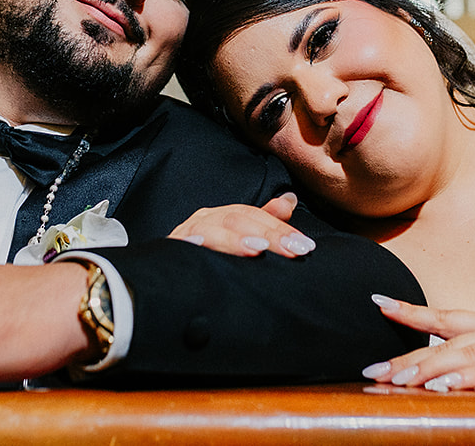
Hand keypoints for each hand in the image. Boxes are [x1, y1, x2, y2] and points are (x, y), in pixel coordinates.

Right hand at [168, 192, 315, 257]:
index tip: (305, 246)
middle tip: (293, 250)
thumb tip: (290, 199)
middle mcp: (205, 220)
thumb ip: (264, 220)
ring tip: (258, 249)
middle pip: (238, 219)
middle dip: (268, 234)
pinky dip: (193, 246)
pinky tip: (203, 250)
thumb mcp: (239, 238)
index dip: (281, 229)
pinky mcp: (170, 249)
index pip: (255, 215)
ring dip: (235, 239)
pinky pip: (181, 247)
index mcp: (222, 216)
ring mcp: (187, 233)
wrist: (169, 276)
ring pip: (212, 229)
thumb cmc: (208, 257)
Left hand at [361, 296, 474, 389]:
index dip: (411, 312)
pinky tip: (441, 387)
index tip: (377, 302)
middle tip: (367, 371)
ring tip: (390, 380)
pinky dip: (463, 378)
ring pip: (459, 356)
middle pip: (442, 342)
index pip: (446, 315)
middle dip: (403, 358)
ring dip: (422, 370)